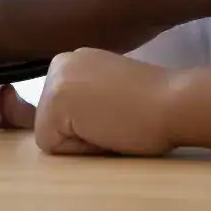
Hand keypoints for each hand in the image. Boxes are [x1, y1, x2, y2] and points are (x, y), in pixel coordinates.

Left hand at [37, 54, 210, 159]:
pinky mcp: (56, 100)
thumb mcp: (106, 96)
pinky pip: (53, 145)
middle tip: (117, 116)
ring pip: (51, 135)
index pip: (59, 111)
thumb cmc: (152, 104)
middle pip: (51, 123)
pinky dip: (79, 149)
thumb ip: (76, 103)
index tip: (115, 110)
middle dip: (79, 133)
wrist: (175, 101)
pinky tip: (105, 129)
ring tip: (112, 123)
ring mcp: (54, 79)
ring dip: (80, 141)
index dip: (86, 125)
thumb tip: (35, 115)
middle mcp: (58, 63)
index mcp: (71, 61)